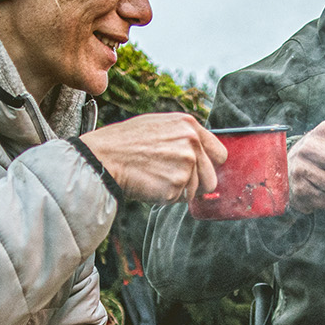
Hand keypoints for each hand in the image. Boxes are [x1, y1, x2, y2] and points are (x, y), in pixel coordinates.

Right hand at [80, 113, 226, 203]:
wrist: (104, 157)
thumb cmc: (126, 141)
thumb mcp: (159, 125)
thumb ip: (185, 137)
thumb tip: (202, 155)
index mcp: (190, 126)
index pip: (220, 154)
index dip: (210, 166)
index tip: (200, 171)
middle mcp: (192, 144)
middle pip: (211, 179)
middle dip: (196, 184)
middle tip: (172, 179)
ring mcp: (185, 166)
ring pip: (194, 192)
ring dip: (178, 190)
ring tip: (155, 176)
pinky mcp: (175, 186)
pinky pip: (177, 200)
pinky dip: (165, 197)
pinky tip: (149, 183)